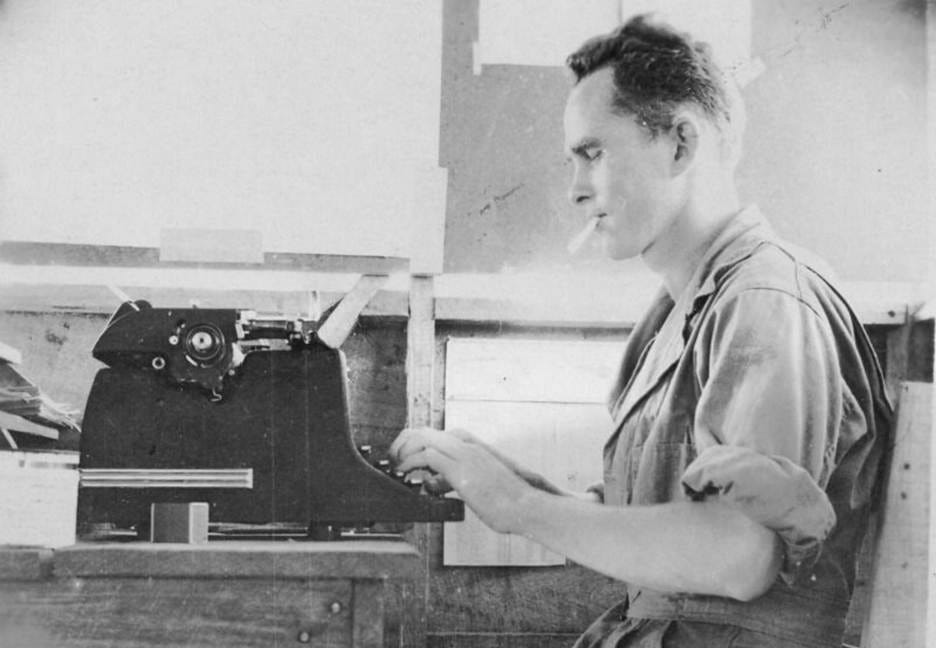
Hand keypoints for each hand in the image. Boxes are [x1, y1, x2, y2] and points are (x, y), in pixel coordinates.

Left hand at [389, 427, 534, 533]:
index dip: (412, 442)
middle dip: (402, 443)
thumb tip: (434, 482)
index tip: (402, 457)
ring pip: (422, 438)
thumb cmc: (506, 500)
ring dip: (403, 451)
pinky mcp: (461, 470)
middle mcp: (466, 444)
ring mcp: (464, 454)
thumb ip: (453, 478)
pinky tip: (404, 473)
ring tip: (395, 466)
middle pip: (423, 431)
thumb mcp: (475, 483)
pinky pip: (427, 456)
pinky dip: (410, 462)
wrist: (528, 505)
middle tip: (393, 460)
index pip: (433, 433)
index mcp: (470, 445)